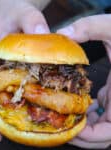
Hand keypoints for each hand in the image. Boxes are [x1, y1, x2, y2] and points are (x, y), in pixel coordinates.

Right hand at [0, 0, 49, 141]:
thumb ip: (31, 21)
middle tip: (13, 136)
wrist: (13, 11)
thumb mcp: (23, 13)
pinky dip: (16, 100)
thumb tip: (42, 32)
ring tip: (23, 126)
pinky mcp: (8, 69)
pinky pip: (10, 88)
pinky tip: (29, 105)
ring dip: (7, 113)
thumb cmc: (14, 12)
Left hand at [57, 15, 110, 148]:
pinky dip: (94, 112)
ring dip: (88, 125)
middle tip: (65, 128)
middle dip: (86, 136)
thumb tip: (62, 32)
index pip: (110, 132)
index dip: (91, 137)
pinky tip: (84, 104)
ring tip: (70, 118)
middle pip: (106, 135)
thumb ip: (89, 27)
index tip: (72, 132)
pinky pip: (107, 111)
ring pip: (106, 125)